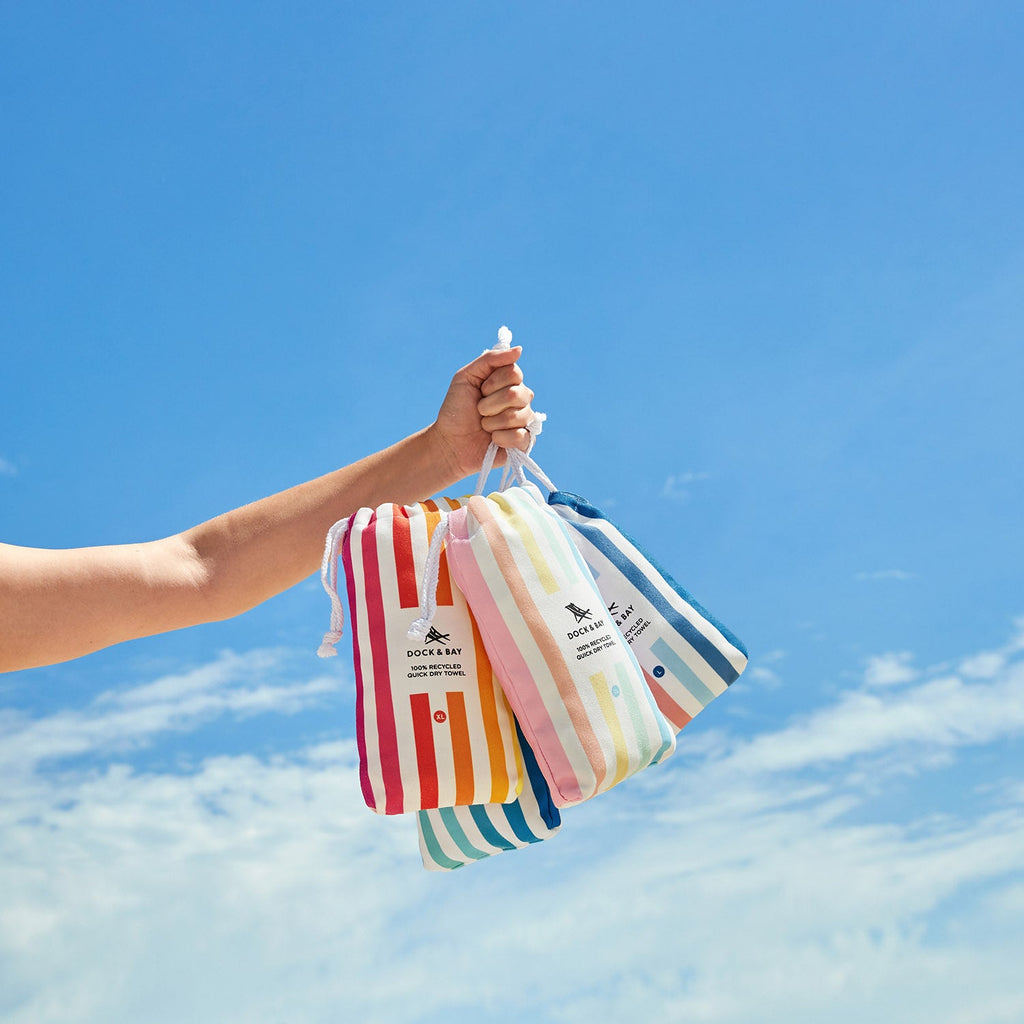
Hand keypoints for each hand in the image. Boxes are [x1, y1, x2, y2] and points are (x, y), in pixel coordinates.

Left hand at [429, 346, 535, 480]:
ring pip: (519, 416)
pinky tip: (493, 440)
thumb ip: (490, 360)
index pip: (514, 373)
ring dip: (492, 422)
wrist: (448, 442)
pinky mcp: (524, 443)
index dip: (493, 383)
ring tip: (484, 426)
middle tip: (479, 410)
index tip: (480, 390)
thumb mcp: (466, 377)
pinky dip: (500, 438)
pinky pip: (521, 436)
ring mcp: (524, 421)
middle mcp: (520, 400)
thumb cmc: (456, 409)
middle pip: (518, 394)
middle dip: (490, 404)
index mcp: (509, 382)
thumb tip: (519, 350)